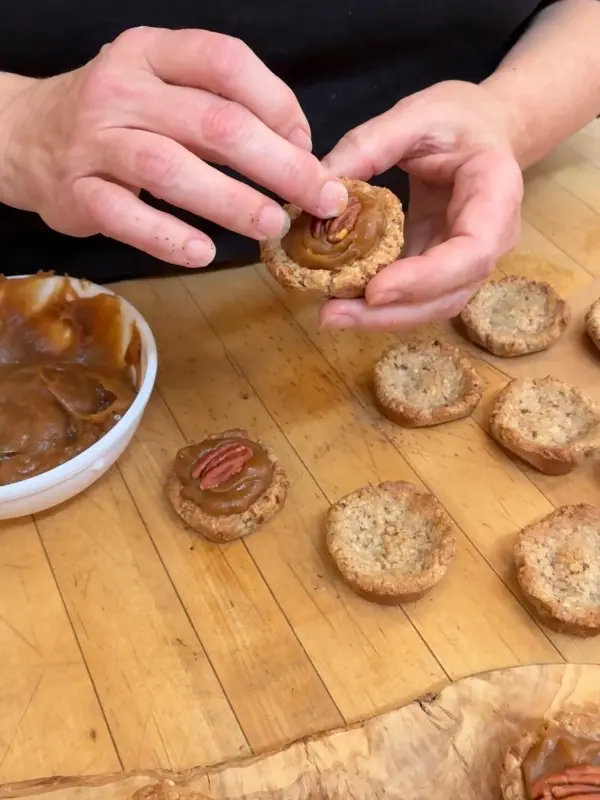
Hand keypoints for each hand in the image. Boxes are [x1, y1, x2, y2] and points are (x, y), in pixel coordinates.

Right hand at [2, 27, 347, 267]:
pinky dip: (168, 237)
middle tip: (319, 198)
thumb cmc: (116, 117)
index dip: (278, 105)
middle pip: (213, 122)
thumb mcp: (161, 89)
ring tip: (272, 225)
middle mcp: (122, 89)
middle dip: (278, 163)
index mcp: (152, 53)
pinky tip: (204, 253)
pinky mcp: (75, 191)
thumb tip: (296, 151)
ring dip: (230, 202)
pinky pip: (125, 216)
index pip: (227, 63)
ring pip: (170, 168)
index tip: (307, 146)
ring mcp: (94, 140)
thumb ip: (220, 107)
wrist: (24, 136)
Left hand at [320, 80, 523, 329]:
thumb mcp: (414, 115)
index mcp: (496, 195)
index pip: (472, 252)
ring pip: (432, 306)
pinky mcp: (442, 270)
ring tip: (330, 313)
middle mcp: (491, 240)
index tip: (375, 289)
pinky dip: (379, 305)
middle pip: (449, 294)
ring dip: (381, 318)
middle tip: (332, 314)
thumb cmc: (457, 119)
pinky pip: (415, 297)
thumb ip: (369, 145)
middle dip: (391, 313)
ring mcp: (468, 262)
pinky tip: (341, 300)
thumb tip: (320, 190)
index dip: (425, 278)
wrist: (483, 130)